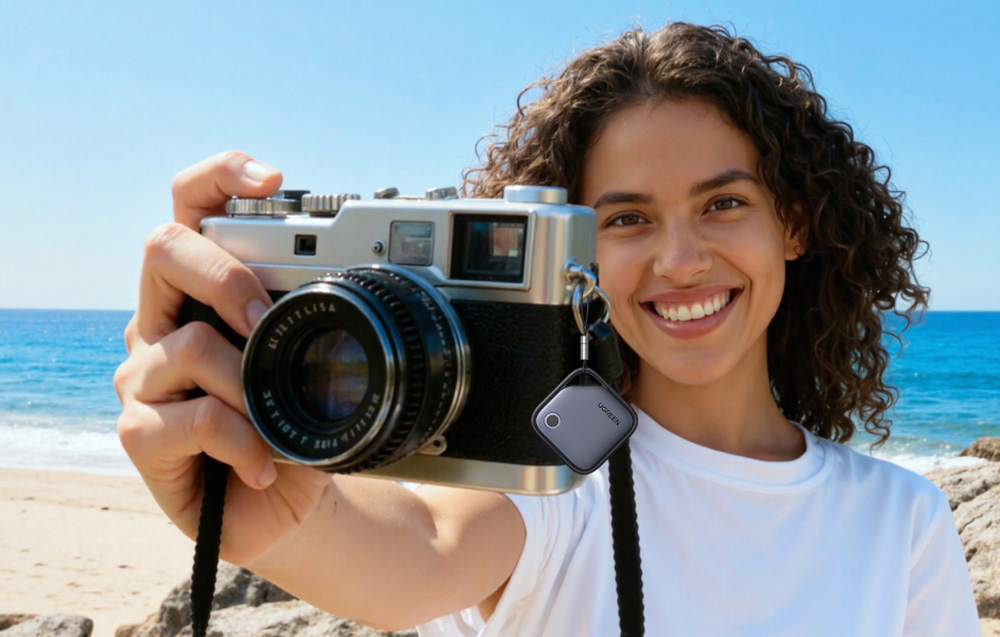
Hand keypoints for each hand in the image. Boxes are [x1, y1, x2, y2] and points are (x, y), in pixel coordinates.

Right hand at [114, 151, 331, 564]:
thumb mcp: (314, 360)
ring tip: (276, 417)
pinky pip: (193, 418)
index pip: (191, 208)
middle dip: (224, 275)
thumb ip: (317, 314)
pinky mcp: (140, 434)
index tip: (274, 178)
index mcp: (204, 289)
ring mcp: (145, 377)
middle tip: (266, 319)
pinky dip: (244, 440)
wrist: (284, 502)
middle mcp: (164, 320)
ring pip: (188, 345)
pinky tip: (265, 462)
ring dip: (249, 383)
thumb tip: (372, 269)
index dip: (221, 177)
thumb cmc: (295, 421)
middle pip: (161, 248)